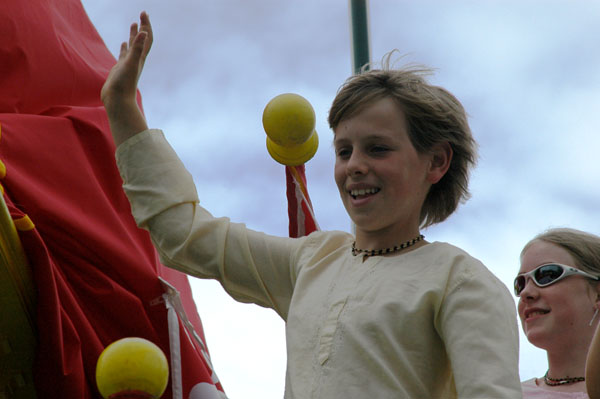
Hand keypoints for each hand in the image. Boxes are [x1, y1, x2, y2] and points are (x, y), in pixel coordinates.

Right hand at [101, 12, 152, 144]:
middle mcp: (136, 59)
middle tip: (142, 14)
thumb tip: (144, 33)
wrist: (117, 100)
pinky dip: (125, 47)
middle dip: (143, 26)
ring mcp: (128, 64)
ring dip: (134, 35)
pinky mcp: (120, 68)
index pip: (146, 38)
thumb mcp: (131, 63)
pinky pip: (124, 55)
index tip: (144, 13)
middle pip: (142, 40)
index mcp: (140, 58)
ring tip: (134, 24)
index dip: (146, 25)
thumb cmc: (124, 84)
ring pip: (133, 46)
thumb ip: (137, 49)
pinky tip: (123, 44)